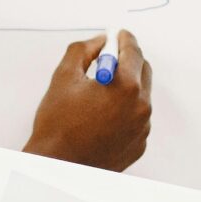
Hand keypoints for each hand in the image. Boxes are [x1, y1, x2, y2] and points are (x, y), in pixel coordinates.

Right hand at [23, 30, 152, 172]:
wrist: (57, 167)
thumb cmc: (57, 124)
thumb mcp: (64, 76)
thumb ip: (83, 50)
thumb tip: (99, 41)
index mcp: (127, 87)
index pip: (134, 51)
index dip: (124, 39)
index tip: (118, 34)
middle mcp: (141, 108)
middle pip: (144, 71)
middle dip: (128, 61)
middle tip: (109, 60)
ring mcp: (142, 129)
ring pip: (141, 96)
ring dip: (126, 88)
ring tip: (99, 95)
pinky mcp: (139, 145)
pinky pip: (137, 119)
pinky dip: (125, 112)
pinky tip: (102, 117)